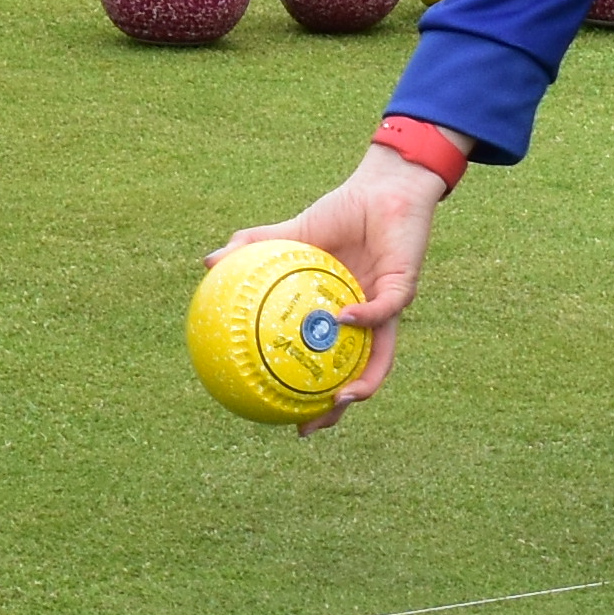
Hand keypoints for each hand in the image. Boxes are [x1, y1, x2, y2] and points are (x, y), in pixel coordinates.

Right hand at [229, 135, 450, 431]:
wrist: (383, 186)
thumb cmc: (343, 212)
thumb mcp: (293, 233)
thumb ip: (254, 247)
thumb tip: (208, 261)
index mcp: (341, 315)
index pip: (328, 366)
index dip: (311, 396)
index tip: (286, 421)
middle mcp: (367, 320)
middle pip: (354, 377)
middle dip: (335, 408)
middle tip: (308, 428)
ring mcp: (387, 307)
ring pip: (380, 358)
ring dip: (364, 382)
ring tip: (341, 396)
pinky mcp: (405, 287)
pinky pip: (384, 310)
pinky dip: (364, 319)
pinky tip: (341, 319)